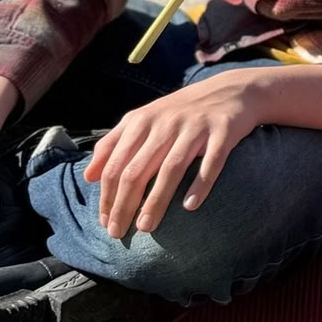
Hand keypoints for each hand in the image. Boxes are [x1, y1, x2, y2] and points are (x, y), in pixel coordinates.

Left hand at [84, 75, 264, 237]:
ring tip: (146, 227)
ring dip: (156, 201)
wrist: (232, 89)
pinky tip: (191, 206)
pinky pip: (211, 161)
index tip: (105, 222)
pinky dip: (200, 184)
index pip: (115, 165)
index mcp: (142, 120)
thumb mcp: (144, 119)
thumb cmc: (182, 111)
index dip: (107, 196)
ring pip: (171, 168)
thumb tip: (89, 177)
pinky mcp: (224, 130)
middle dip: (124, 205)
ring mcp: (196, 126)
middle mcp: (167, 122)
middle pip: (137, 170)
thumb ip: (114, 143)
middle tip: (119, 233)